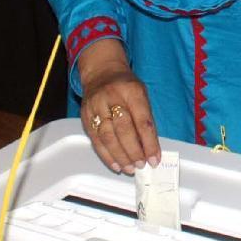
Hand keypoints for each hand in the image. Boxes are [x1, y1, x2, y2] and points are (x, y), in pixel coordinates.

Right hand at [78, 38, 160, 174]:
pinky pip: (95, 139)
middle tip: (141, 165)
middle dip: (134, 151)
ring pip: (108, 136)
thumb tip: (150, 148)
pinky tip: (115, 164)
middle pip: (123, 129)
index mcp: (132, 91)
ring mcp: (96, 106)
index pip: (142, 120)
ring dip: (120, 156)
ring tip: (130, 168)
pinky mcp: (85, 116)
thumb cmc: (126, 86)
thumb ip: (146, 119)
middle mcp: (112, 97)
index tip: (155, 159)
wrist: (101, 72)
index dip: (149, 142)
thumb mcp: (142, 94)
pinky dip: (106, 155)